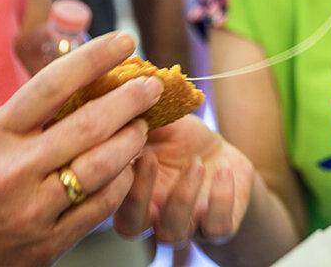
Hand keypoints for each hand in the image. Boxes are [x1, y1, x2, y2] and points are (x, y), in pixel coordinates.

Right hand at [0, 32, 162, 266]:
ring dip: (132, 141)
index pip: (52, 86)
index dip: (94, 59)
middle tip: (152, 87)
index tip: (125, 41)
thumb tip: (87, 77)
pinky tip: (128, 168)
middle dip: (130, 100)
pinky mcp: (48, 243)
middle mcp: (13, 170)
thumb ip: (30, 115)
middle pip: (88, 125)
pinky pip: (102, 204)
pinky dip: (123, 181)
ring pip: (102, 165)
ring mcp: (32, 209)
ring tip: (142, 127)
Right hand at [114, 115, 253, 244]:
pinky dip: (221, 201)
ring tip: (196, 163)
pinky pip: (216, 229)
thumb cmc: (184, 142)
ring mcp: (184, 225)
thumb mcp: (163, 126)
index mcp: (129, 190)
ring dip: (182, 196)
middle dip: (137, 195)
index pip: (107, 195)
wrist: (222, 156)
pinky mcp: (216, 227)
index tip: (125, 145)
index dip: (110, 176)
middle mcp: (151, 215)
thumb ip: (143, 121)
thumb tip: (124, 100)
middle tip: (150, 158)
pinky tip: (223, 172)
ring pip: (171, 232)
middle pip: (130, 226)